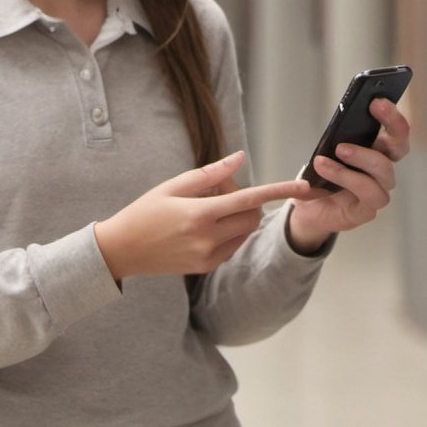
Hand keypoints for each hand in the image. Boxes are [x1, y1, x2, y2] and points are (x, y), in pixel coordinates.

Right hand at [94, 151, 309, 279]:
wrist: (122, 251)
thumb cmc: (144, 211)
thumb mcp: (173, 186)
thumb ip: (211, 174)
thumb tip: (240, 158)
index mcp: (200, 215)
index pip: (250, 199)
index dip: (280, 190)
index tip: (304, 187)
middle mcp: (208, 239)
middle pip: (253, 215)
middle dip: (248, 199)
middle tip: (218, 189)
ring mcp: (209, 257)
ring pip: (245, 230)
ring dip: (239, 215)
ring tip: (207, 207)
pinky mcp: (207, 267)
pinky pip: (234, 244)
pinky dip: (231, 230)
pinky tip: (206, 224)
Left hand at [287, 98, 410, 253]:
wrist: (306, 210)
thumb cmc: (319, 177)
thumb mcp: (323, 152)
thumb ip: (333, 140)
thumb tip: (338, 126)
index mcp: (376, 152)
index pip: (395, 131)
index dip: (392, 115)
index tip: (379, 99)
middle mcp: (382, 170)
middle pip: (401, 145)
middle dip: (392, 122)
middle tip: (374, 106)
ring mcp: (378, 191)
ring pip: (384, 169)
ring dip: (361, 155)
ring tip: (338, 148)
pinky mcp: (368, 210)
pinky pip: (367, 192)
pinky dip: (344, 177)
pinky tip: (324, 168)